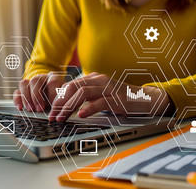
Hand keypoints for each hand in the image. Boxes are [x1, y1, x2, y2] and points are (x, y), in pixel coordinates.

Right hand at [13, 72, 64, 111]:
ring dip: (26, 97)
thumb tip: (58, 110)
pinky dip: (17, 100)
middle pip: (35, 81)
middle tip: (40, 108)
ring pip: (24, 84)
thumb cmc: (59, 96)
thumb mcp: (63, 97)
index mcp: (53, 77)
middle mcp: (41, 77)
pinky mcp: (23, 89)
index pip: (52, 82)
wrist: (52, 93)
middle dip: (37, 96)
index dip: (52, 94)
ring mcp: (30, 82)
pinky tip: (20, 108)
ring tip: (30, 109)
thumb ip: (61, 101)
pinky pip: (17, 91)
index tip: (53, 105)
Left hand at [48, 72, 172, 121]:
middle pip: (72, 88)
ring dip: (69, 106)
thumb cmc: (120, 98)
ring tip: (62, 117)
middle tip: (53, 116)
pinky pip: (100, 102)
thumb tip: (67, 104)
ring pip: (82, 93)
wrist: (144, 98)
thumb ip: (86, 96)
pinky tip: (81, 115)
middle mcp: (99, 80)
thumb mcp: (100, 94)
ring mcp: (108, 88)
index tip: (51, 111)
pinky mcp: (117, 99)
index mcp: (93, 78)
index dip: (58, 98)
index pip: (70, 85)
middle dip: (60, 102)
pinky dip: (89, 109)